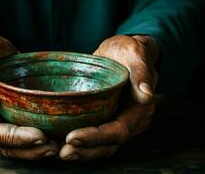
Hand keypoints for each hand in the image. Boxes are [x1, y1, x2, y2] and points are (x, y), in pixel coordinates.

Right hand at [0, 34, 57, 159]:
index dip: (16, 138)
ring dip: (35, 150)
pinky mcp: (8, 117)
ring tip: (57, 147)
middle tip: (55, 146)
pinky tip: (53, 139)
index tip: (40, 135)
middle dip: (30, 148)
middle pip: (5, 145)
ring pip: (13, 146)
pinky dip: (35, 142)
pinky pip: (19, 136)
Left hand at [59, 35, 159, 160]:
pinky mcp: (107, 120)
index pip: (118, 130)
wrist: (123, 54)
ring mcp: (119, 122)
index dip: (96, 137)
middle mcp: (131, 121)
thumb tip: (146, 95)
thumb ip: (141, 72)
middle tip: (62, 152)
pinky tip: (61, 143)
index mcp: (139, 108)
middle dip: (85, 150)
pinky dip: (80, 144)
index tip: (72, 137)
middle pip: (109, 144)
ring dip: (81, 152)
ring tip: (59, 153)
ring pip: (102, 146)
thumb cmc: (128, 51)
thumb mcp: (134, 54)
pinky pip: (95, 138)